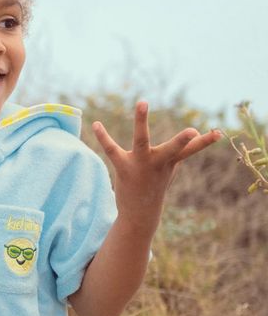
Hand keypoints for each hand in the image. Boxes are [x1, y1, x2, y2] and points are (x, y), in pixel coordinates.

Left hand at [92, 101, 220, 233]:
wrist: (139, 213)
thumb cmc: (156, 185)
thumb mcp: (170, 168)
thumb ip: (181, 150)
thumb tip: (196, 134)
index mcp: (171, 161)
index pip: (192, 149)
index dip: (205, 141)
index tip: (220, 133)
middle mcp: (158, 162)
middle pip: (173, 149)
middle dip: (183, 141)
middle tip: (192, 131)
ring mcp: (141, 164)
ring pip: (142, 140)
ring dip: (142, 121)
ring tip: (143, 102)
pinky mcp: (124, 167)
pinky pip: (111, 149)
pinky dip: (103, 136)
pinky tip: (96, 124)